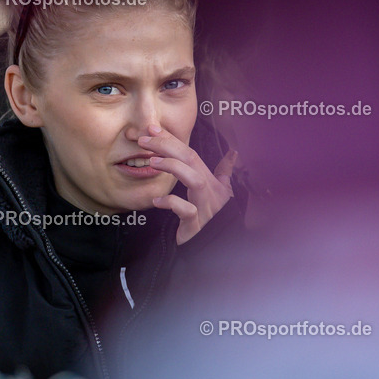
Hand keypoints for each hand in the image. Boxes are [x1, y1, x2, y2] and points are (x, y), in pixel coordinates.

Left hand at [139, 125, 235, 244]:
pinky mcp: (196, 225)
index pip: (190, 154)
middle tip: (145, 139)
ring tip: (153, 162)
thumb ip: (224, 172)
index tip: (152, 129)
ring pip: (194, 181)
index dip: (172, 140)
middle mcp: (210, 192)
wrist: (215, 248)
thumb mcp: (221, 193)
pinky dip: (173, 203)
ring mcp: (205, 208)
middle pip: (192, 160)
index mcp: (212, 182)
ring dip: (174, 167)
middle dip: (168, 145)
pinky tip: (158, 201)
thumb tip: (234, 152)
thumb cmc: (215, 219)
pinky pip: (187, 211)